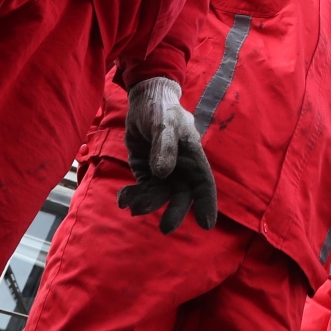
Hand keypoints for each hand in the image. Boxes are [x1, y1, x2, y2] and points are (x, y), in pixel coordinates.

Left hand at [116, 76, 217, 232]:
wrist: (143, 101)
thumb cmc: (160, 109)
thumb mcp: (163, 124)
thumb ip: (164, 147)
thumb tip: (164, 174)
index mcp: (192, 156)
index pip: (203, 183)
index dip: (207, 203)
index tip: (206, 224)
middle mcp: (180, 168)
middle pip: (182, 196)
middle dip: (174, 212)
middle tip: (165, 229)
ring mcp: (163, 172)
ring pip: (159, 195)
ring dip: (147, 203)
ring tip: (130, 204)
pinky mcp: (146, 172)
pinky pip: (142, 190)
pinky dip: (133, 197)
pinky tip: (123, 199)